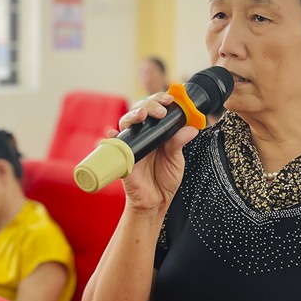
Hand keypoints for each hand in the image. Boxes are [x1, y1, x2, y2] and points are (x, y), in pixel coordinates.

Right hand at [109, 92, 198, 213]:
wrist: (156, 201)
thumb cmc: (165, 178)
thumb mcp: (176, 159)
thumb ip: (179, 142)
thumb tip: (191, 128)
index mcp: (157, 132)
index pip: (156, 108)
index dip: (160, 100)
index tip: (169, 99)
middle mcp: (142, 134)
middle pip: (140, 110)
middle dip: (149, 105)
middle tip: (160, 111)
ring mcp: (131, 144)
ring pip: (126, 123)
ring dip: (132, 116)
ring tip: (141, 116)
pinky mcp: (121, 157)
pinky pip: (111, 145)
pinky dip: (109, 138)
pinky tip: (112, 133)